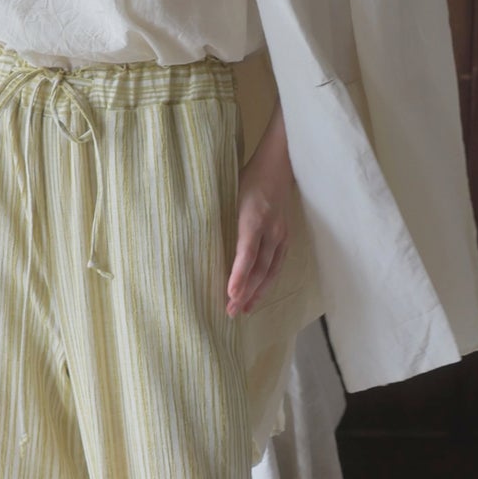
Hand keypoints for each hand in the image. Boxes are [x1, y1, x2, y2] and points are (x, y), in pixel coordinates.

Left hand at [227, 114, 293, 317]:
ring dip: (258, 292)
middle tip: (231, 311)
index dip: (239, 275)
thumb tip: (192, 239)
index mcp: (253, 218)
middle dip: (246, 292)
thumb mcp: (227, 193)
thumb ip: (217, 215)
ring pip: (270, 271)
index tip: (230, 295)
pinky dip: (268, 282)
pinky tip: (259, 293)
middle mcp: (270, 230)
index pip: (246, 253)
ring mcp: (280, 235)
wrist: (277, 166)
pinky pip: (277, 265)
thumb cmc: (246, 179)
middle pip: (259, 268)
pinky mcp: (285, 237)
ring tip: (244, 310)